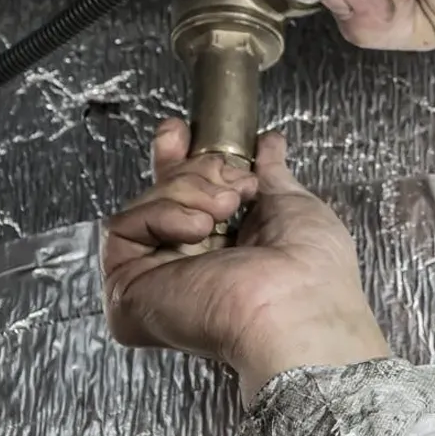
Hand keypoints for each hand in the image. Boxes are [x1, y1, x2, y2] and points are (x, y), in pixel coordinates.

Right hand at [102, 119, 388, 405]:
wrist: (296, 304)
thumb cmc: (310, 266)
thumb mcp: (293, 204)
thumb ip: (271, 173)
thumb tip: (269, 143)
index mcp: (225, 248)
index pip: (186, 195)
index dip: (180, 158)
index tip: (183, 131)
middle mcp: (187, 263)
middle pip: (163, 193)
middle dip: (191, 168)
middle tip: (229, 178)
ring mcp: (156, 277)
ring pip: (147, 203)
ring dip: (189, 191)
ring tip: (225, 209)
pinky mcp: (128, 289)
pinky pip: (124, 228)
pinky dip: (162, 213)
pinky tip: (198, 228)